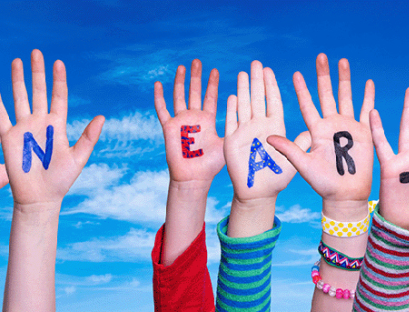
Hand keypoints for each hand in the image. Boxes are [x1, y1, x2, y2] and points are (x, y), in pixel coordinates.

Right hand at [0, 49, 103, 206]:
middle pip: (38, 91)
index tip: (58, 63)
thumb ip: (88, 138)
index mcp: (57, 125)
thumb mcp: (77, 158)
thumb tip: (102, 117)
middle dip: (37, 72)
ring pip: (19, 97)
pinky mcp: (9, 137)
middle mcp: (40, 122)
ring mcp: (23, 128)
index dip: (58, 80)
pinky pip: (1, 114)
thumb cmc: (60, 181)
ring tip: (16, 61)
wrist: (38, 198)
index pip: (58, 96)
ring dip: (17, 80)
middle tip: (35, 52)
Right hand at [153, 59, 224, 185]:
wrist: (194, 178)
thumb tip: (251, 118)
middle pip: (194, 92)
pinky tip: (158, 84)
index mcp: (207, 120)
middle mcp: (193, 118)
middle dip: (197, 76)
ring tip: (182, 67)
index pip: (210, 96)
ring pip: (179, 96)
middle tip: (198, 61)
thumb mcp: (227, 143)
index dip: (212, 83)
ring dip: (180, 81)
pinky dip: (159, 97)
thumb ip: (235, 128)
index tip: (215, 69)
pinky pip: (162, 110)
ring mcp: (180, 121)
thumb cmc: (212, 165)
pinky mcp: (169, 128)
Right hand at [225, 61, 306, 200]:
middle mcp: (259, 126)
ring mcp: (244, 132)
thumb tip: (312, 130)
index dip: (271, 86)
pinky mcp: (232, 142)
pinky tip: (231, 96)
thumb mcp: (294, 161)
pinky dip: (231, 110)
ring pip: (243, 106)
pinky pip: (231, 122)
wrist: (258, 193)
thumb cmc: (277, 178)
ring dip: (243, 90)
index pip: (272, 101)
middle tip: (256, 63)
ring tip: (243, 73)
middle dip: (256, 81)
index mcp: (274, 127)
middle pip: (257, 99)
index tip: (270, 70)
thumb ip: (299, 144)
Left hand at [268, 54, 374, 216]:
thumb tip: (268, 137)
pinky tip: (368, 82)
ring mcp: (348, 127)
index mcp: (315, 130)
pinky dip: (368, 96)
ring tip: (343, 61)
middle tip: (321, 56)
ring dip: (345, 79)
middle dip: (324, 75)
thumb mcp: (302, 164)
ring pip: (346, 96)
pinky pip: (367, 110)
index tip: (296, 74)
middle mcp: (331, 125)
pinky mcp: (364, 132)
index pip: (307, 105)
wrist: (344, 194)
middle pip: (327, 94)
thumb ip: (288, 149)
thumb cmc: (322, 183)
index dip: (302, 90)